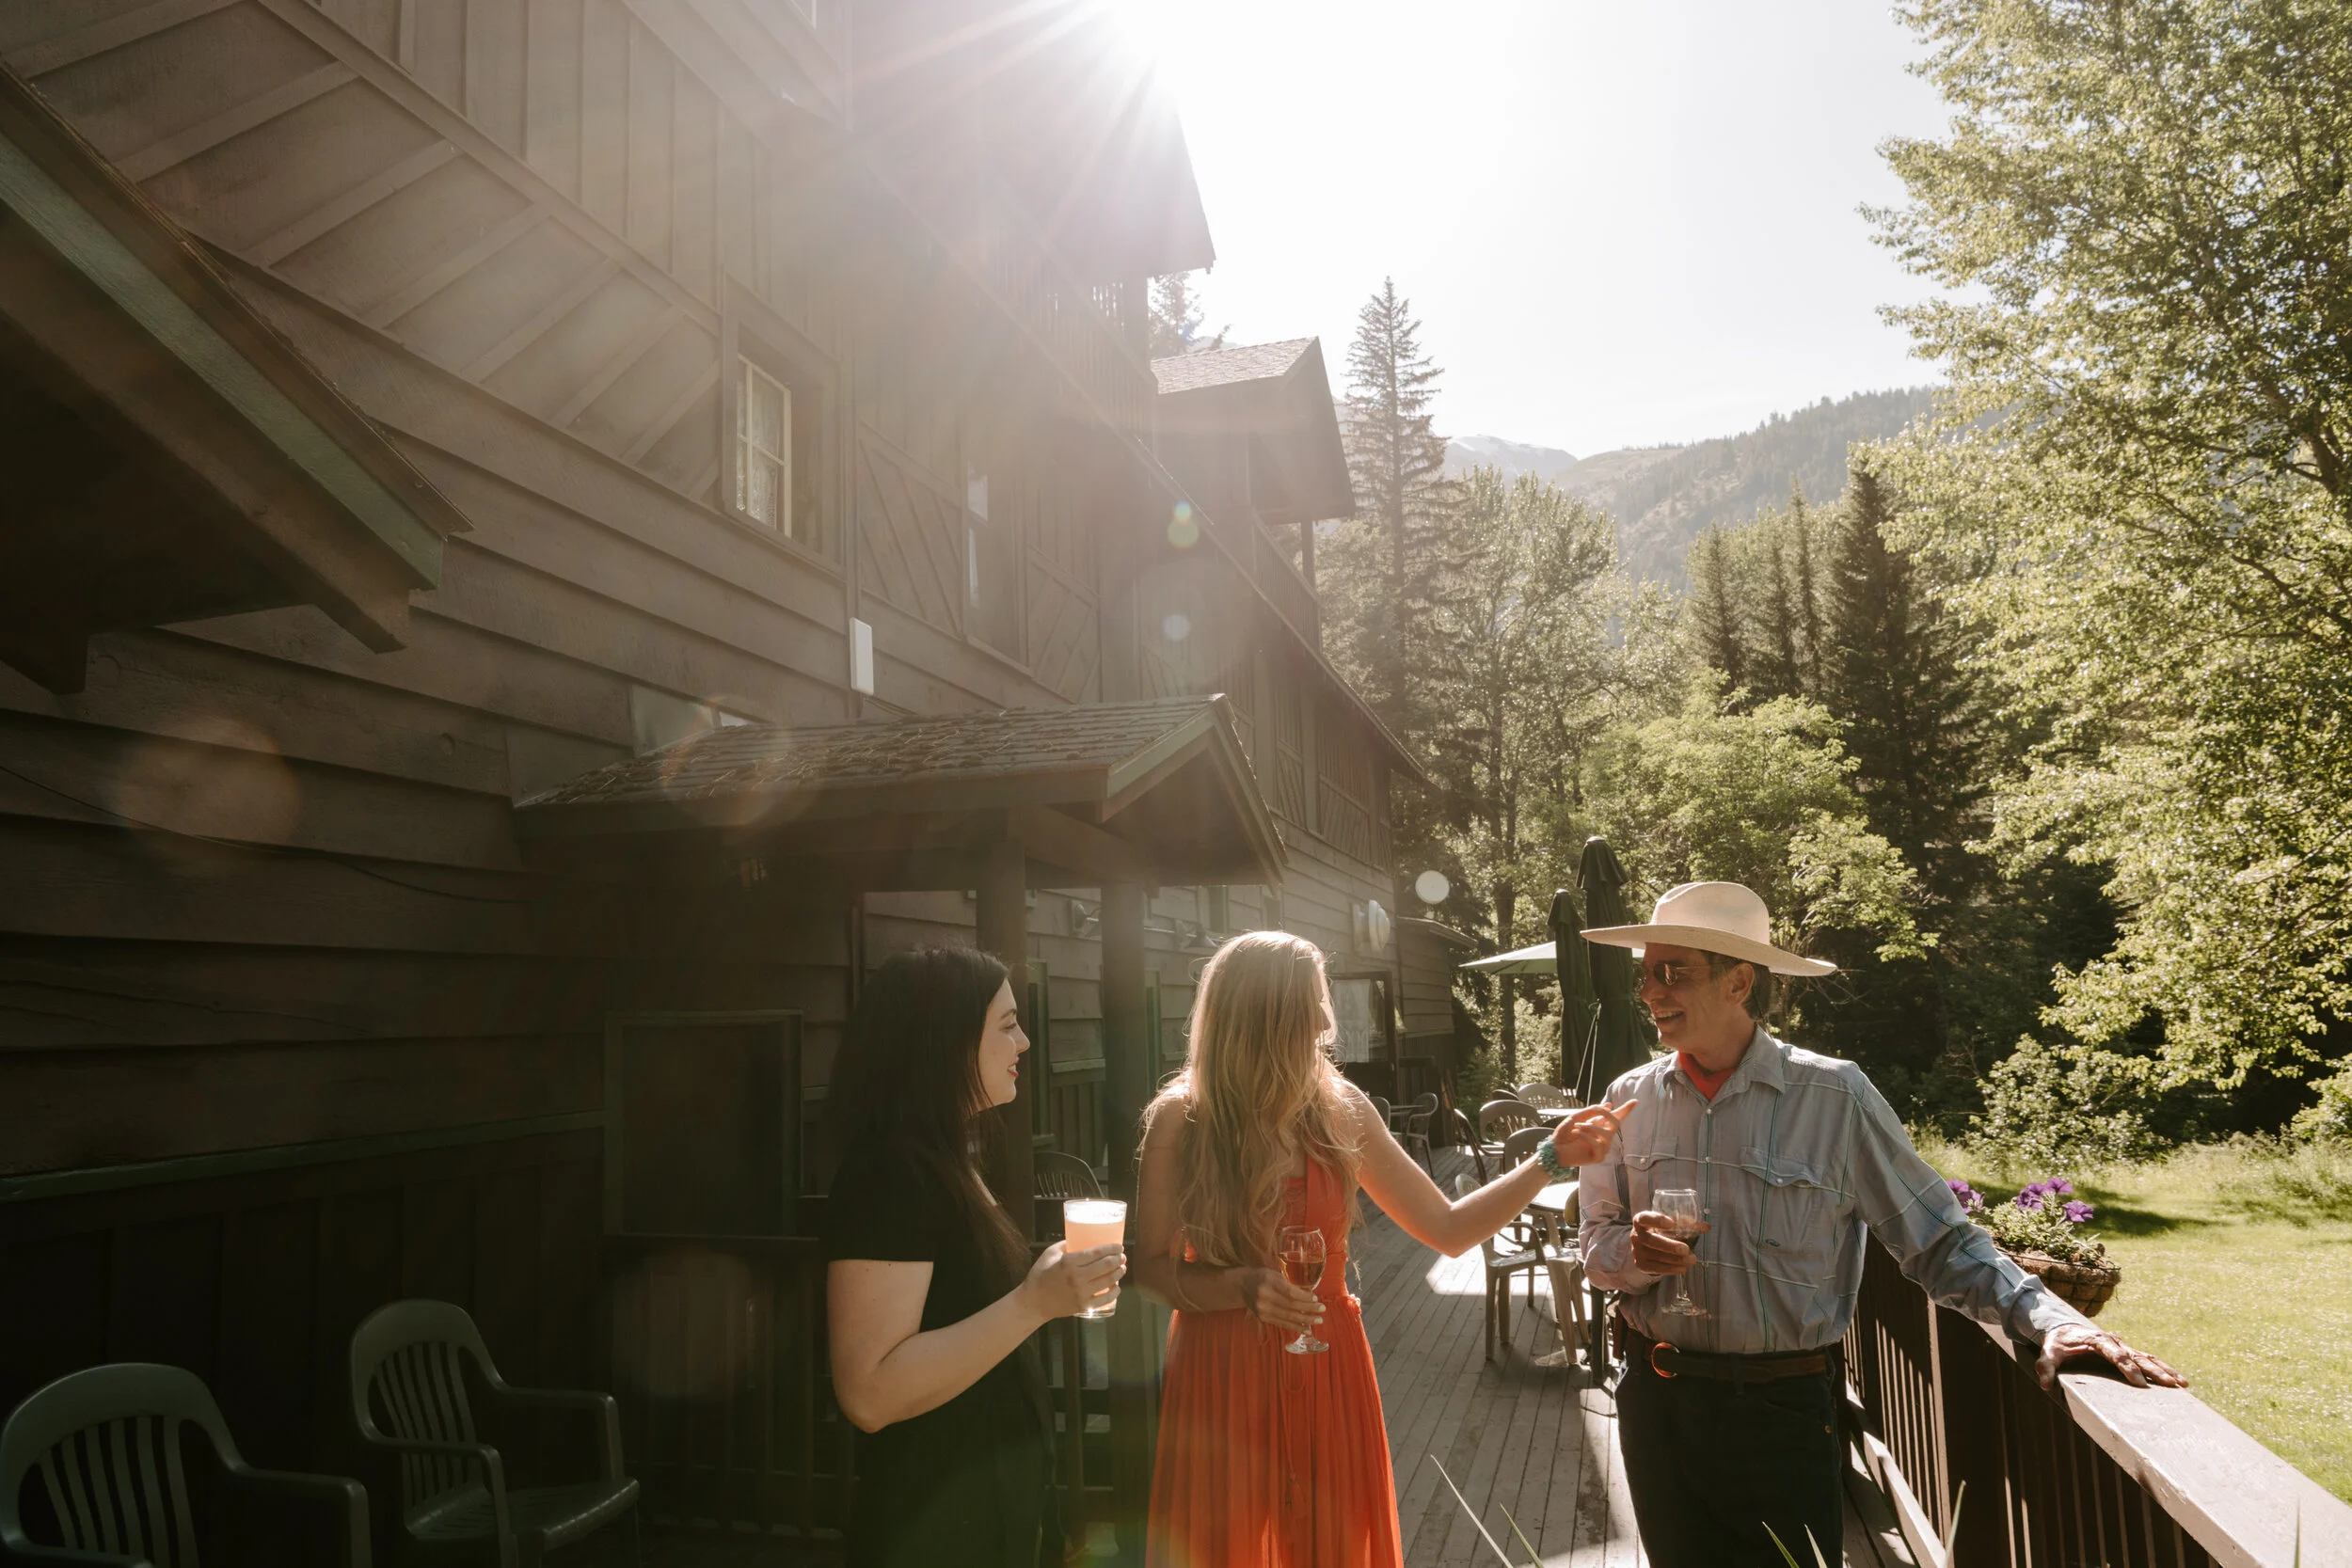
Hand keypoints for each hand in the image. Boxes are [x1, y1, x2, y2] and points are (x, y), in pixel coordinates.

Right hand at [1018, 1241, 1125, 1320]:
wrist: (1033, 1303)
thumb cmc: (1040, 1276)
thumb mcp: (1049, 1254)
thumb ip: (1064, 1245)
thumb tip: (1077, 1238)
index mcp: (1069, 1262)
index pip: (1096, 1252)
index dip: (1111, 1248)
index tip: (1119, 1246)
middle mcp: (1077, 1277)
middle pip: (1106, 1266)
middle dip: (1118, 1259)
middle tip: (1122, 1257)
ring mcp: (1082, 1293)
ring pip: (1108, 1281)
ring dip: (1118, 1273)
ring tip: (1121, 1269)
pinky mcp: (1084, 1306)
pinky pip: (1105, 1299)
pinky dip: (1114, 1292)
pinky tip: (1116, 1287)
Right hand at [1235, 1266, 1323, 1333]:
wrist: (1243, 1286)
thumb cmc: (1263, 1277)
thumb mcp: (1275, 1274)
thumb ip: (1289, 1284)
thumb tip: (1310, 1296)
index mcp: (1269, 1281)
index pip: (1289, 1292)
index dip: (1304, 1297)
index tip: (1316, 1298)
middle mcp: (1264, 1296)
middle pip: (1290, 1305)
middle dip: (1308, 1309)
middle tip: (1322, 1310)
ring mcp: (1263, 1309)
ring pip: (1287, 1317)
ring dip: (1305, 1320)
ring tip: (1318, 1321)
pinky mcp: (1263, 1318)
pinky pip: (1282, 1324)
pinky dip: (1296, 1327)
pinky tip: (1307, 1329)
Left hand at [1550, 1098, 1636, 1166]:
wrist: (1554, 1148)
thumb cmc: (1564, 1133)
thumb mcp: (1577, 1117)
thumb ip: (1591, 1111)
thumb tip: (1609, 1105)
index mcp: (1599, 1125)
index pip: (1616, 1117)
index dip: (1626, 1110)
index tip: (1636, 1101)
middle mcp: (1603, 1136)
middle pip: (1616, 1124)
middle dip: (1608, 1115)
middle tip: (1597, 1109)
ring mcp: (1602, 1147)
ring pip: (1607, 1134)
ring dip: (1591, 1126)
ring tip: (1577, 1126)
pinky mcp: (1598, 1156)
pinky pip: (1598, 1144)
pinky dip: (1587, 1136)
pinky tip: (1577, 1133)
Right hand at [1630, 1210, 1708, 1275]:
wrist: (1646, 1246)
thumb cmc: (1661, 1231)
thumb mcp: (1669, 1223)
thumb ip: (1686, 1223)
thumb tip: (1707, 1227)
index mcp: (1641, 1220)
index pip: (1644, 1218)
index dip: (1656, 1220)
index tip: (1671, 1223)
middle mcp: (1635, 1235)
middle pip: (1650, 1240)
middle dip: (1669, 1246)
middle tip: (1686, 1249)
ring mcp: (1636, 1251)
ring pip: (1655, 1256)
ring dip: (1675, 1259)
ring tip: (1692, 1259)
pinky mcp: (1641, 1264)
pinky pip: (1655, 1268)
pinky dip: (1670, 1269)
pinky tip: (1683, 1268)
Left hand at [2035, 1321, 2186, 1390]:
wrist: (2063, 1328)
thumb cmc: (2057, 1343)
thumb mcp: (2047, 1354)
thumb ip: (2045, 1367)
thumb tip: (2045, 1385)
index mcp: (2096, 1339)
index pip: (2115, 1353)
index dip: (2127, 1367)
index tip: (2139, 1382)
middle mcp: (2113, 1341)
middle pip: (2136, 1356)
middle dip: (2154, 1371)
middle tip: (2170, 1385)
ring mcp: (2122, 1345)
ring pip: (2146, 1357)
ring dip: (2164, 1370)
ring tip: (2182, 1384)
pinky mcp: (2127, 1351)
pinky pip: (2147, 1359)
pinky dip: (2163, 1368)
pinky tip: (2178, 1380)